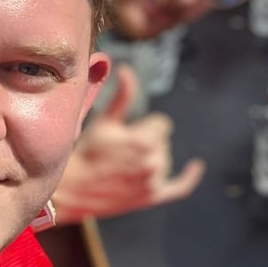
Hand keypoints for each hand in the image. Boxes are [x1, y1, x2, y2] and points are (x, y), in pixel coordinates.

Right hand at [52, 66, 206, 223]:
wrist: (71, 189)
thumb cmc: (86, 152)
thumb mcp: (104, 121)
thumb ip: (123, 95)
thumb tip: (126, 69)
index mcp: (145, 141)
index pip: (162, 124)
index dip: (145, 126)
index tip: (127, 133)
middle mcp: (154, 163)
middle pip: (164, 142)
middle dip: (147, 142)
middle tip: (121, 152)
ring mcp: (154, 182)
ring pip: (166, 159)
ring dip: (152, 159)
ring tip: (125, 165)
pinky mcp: (152, 197)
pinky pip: (179, 187)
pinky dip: (189, 177)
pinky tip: (196, 166)